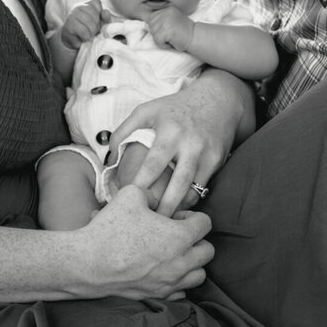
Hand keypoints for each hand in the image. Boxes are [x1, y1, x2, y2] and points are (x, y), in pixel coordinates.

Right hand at [60, 0, 108, 49]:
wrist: (75, 43)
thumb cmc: (89, 31)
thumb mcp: (100, 24)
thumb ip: (105, 17)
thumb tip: (105, 12)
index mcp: (86, 4)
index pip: (96, 2)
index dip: (100, 13)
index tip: (98, 22)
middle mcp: (77, 8)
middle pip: (93, 12)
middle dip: (96, 24)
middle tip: (93, 31)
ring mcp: (71, 16)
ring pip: (88, 22)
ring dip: (92, 32)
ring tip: (89, 35)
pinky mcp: (68, 27)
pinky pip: (83, 31)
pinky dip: (86, 37)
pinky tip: (83, 38)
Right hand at [80, 185, 213, 299]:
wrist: (87, 263)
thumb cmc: (109, 228)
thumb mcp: (131, 194)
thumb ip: (151, 194)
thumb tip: (157, 202)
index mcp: (180, 237)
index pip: (206, 224)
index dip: (192, 216)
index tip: (173, 217)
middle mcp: (181, 262)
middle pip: (208, 251)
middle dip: (196, 240)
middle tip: (175, 234)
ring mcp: (170, 282)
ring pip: (199, 275)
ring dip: (192, 263)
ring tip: (173, 254)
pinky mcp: (157, 295)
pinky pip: (182, 292)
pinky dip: (178, 282)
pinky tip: (162, 271)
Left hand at [109, 71, 248, 216]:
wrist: (218, 101)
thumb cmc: (175, 108)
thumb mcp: (148, 110)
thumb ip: (125, 129)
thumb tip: (109, 155)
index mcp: (170, 132)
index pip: (153, 165)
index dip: (140, 186)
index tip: (128, 202)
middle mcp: (190, 146)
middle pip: (177, 185)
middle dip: (163, 208)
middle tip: (148, 225)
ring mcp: (206, 156)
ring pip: (193, 192)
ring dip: (177, 210)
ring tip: (161, 225)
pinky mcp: (217, 163)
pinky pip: (202, 188)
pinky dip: (189, 200)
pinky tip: (177, 210)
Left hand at [147, 7, 194, 50]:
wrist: (196, 37)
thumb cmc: (184, 32)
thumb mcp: (172, 21)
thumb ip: (161, 20)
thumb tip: (144, 26)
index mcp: (167, 9)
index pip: (151, 18)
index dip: (157, 27)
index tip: (169, 30)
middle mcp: (166, 12)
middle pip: (151, 26)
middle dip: (159, 34)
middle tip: (171, 35)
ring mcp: (166, 20)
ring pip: (153, 34)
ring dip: (161, 40)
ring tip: (172, 38)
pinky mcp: (167, 29)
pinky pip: (157, 40)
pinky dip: (164, 45)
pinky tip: (173, 41)